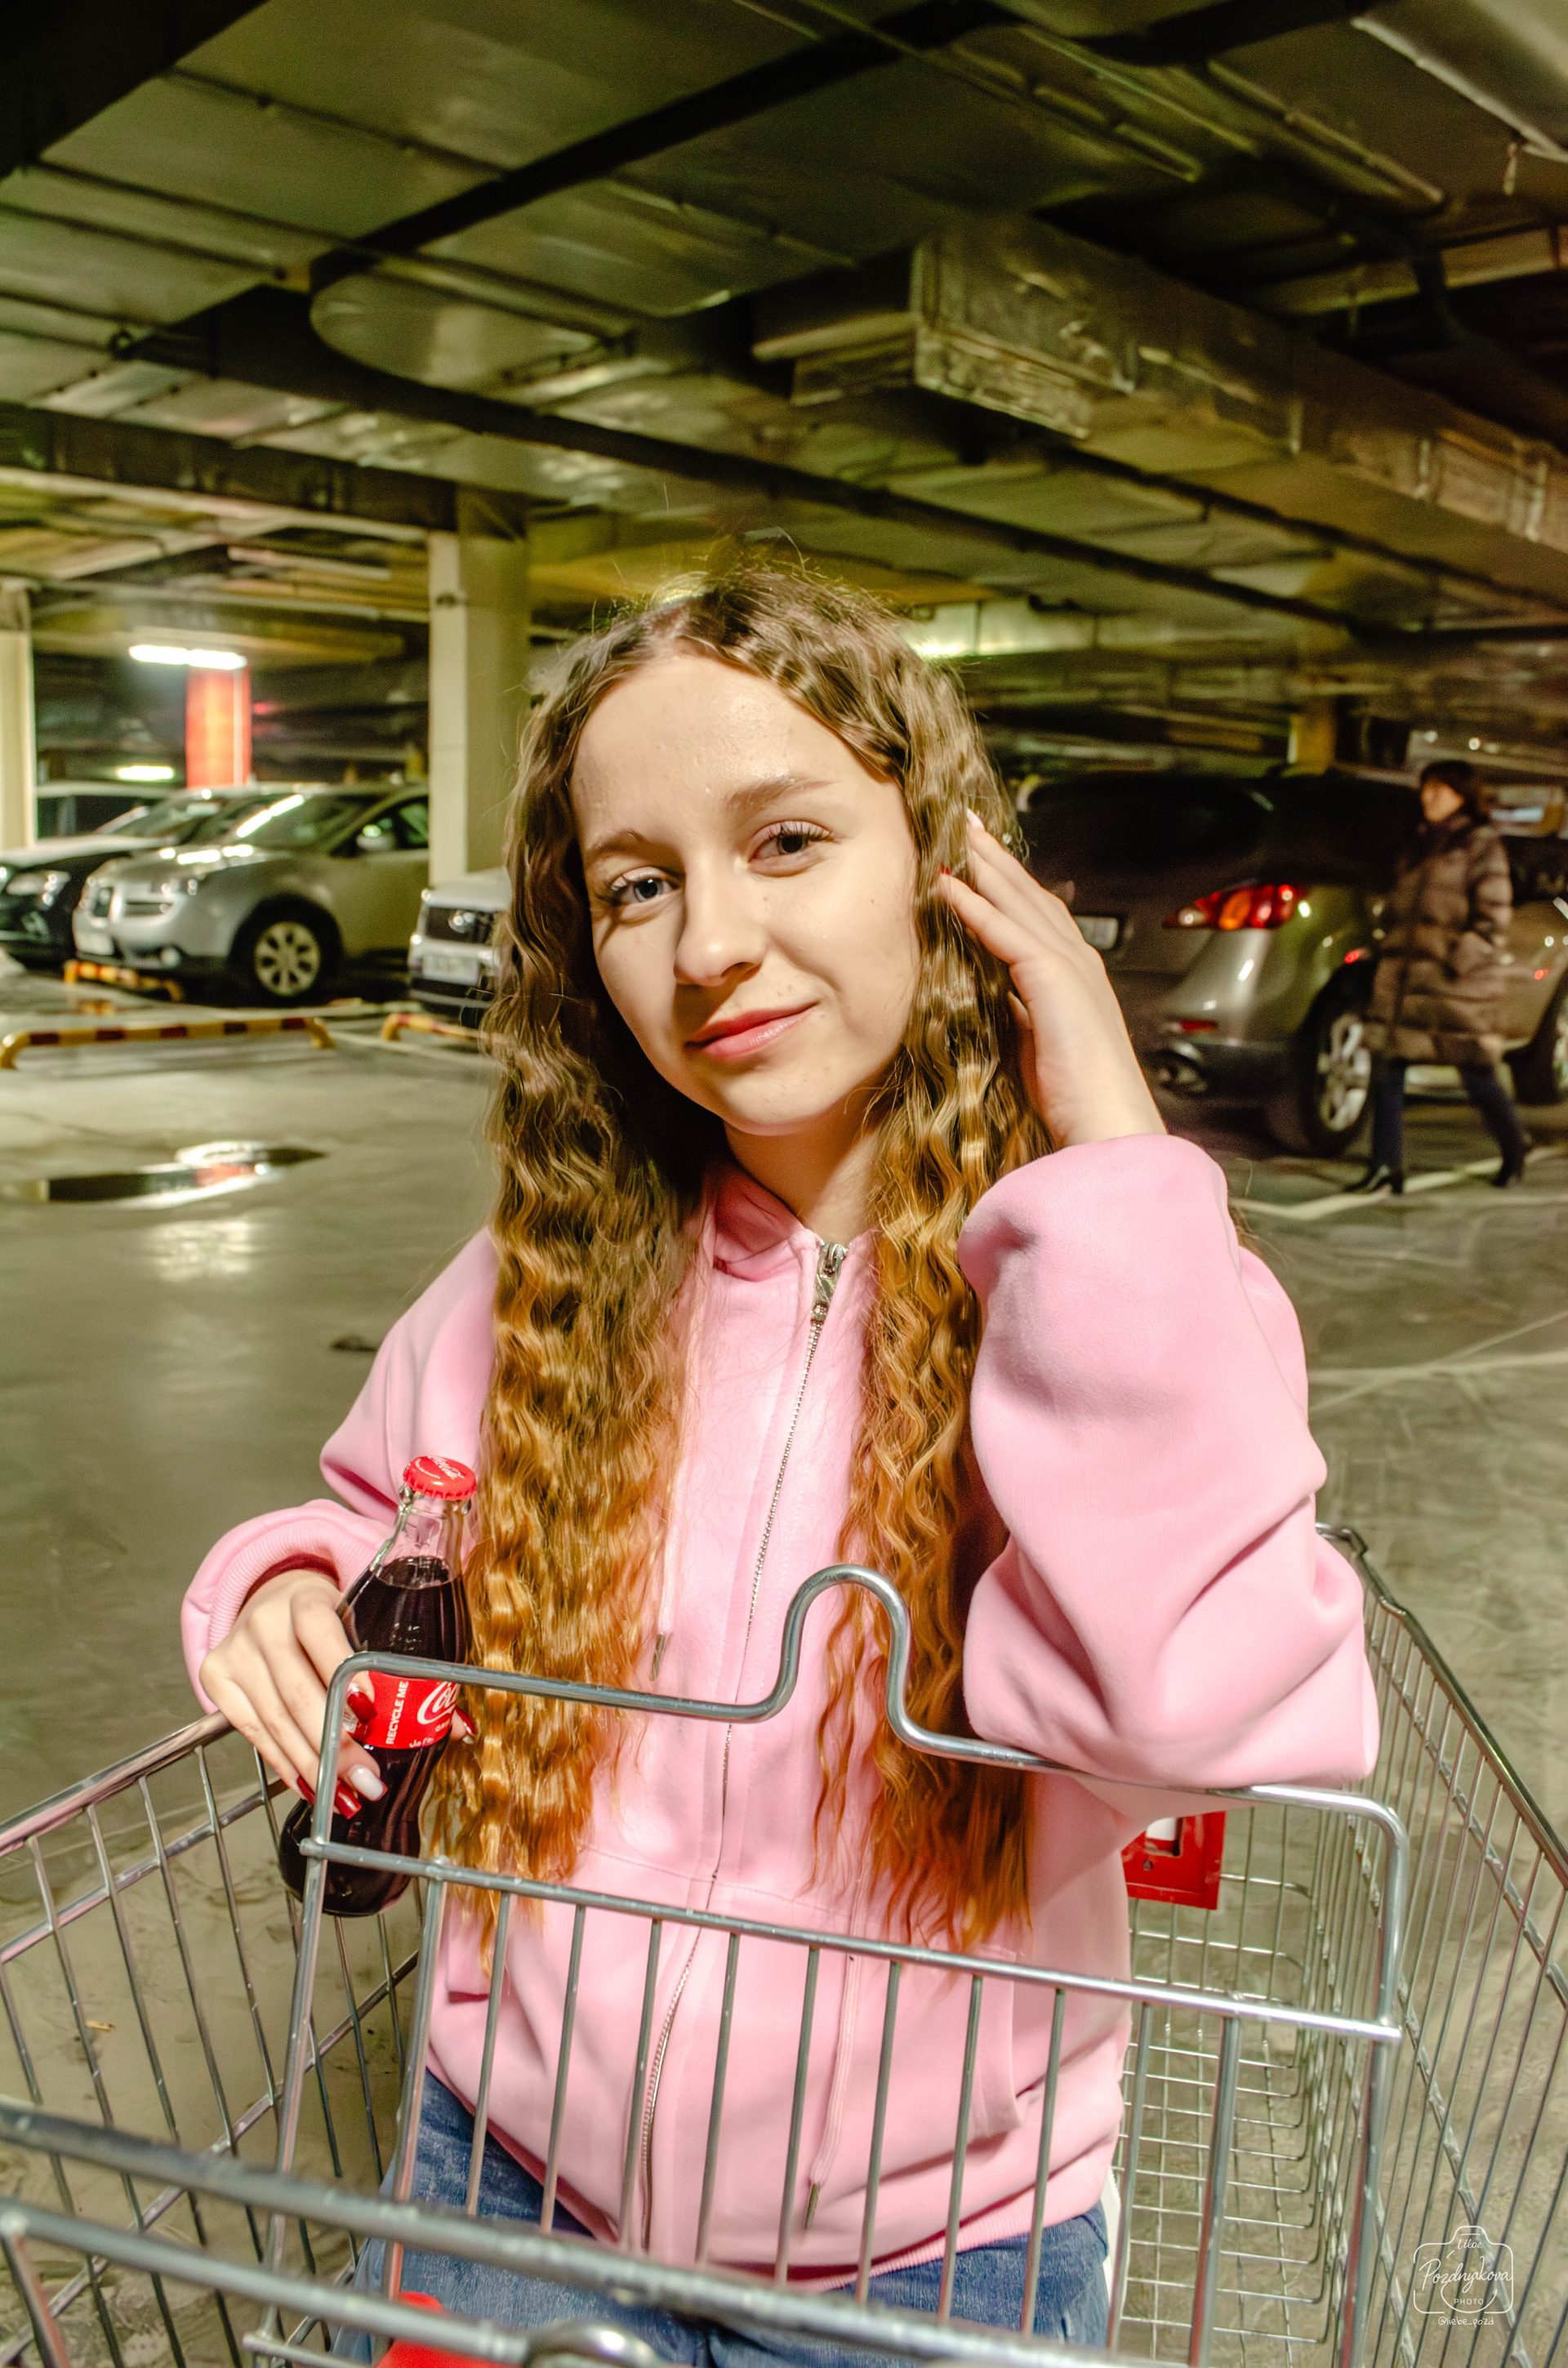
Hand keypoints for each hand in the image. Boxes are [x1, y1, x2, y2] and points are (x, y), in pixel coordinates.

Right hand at [200, 1568, 384, 1815]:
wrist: (270, 1596)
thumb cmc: (330, 1615)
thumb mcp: (363, 1619)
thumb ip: (404, 1664)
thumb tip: (456, 1726)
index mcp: (305, 1597)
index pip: (319, 1629)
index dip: (342, 1672)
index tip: (370, 1713)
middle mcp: (264, 1622)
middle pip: (297, 1691)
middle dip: (333, 1741)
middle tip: (366, 1777)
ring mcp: (236, 1652)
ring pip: (274, 1719)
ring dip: (311, 1764)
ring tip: (346, 1794)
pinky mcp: (217, 1678)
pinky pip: (253, 1731)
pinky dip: (284, 1762)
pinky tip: (311, 1785)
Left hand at [938, 812, 1165, 1147]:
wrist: (1106, 1123)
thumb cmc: (1075, 1098)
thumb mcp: (1039, 1045)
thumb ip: (1022, 1014)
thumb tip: (1000, 998)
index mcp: (1077, 976)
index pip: (1038, 917)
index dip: (1008, 886)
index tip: (981, 860)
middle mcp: (1078, 960)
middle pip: (1030, 895)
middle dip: (997, 859)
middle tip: (968, 824)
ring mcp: (1069, 965)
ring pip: (1018, 902)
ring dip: (984, 867)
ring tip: (956, 837)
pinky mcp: (1052, 978)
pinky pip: (1004, 931)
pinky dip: (974, 905)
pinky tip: (947, 885)